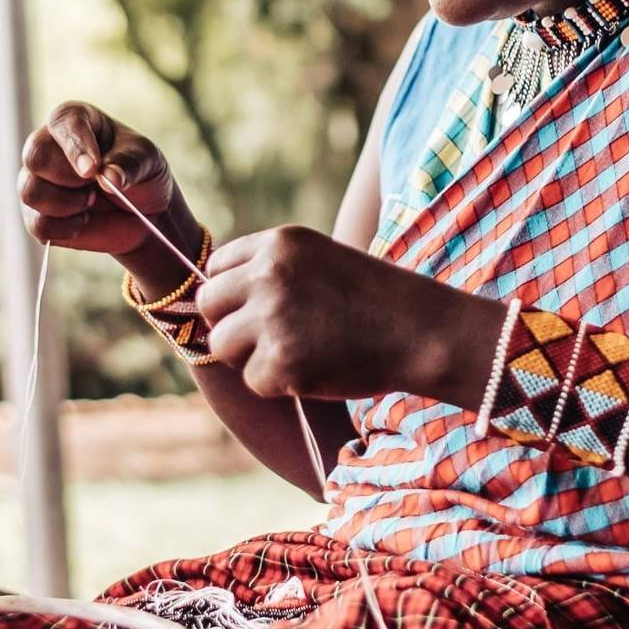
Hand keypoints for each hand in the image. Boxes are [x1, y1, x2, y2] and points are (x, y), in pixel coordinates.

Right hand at [18, 102, 198, 283]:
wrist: (144, 213)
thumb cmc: (142, 173)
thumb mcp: (148, 161)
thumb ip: (130, 163)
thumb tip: (109, 177)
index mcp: (75, 121)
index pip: (62, 124)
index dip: (75, 147)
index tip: (93, 170)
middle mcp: (49, 146)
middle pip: (35, 156)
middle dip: (68, 178)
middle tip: (95, 186)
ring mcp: (38, 181)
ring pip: (30, 191)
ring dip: (67, 204)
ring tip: (92, 201)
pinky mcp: (37, 214)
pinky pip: (37, 224)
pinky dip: (66, 228)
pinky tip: (84, 220)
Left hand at [196, 226, 497, 401]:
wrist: (420, 330)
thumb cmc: (373, 300)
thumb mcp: (318, 262)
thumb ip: (270, 272)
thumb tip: (213, 300)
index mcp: (278, 243)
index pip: (216, 268)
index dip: (233, 294)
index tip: (257, 310)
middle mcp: (268, 274)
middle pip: (208, 305)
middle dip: (232, 326)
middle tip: (271, 339)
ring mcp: (272, 317)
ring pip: (221, 345)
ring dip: (250, 357)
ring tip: (296, 354)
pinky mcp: (280, 361)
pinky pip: (253, 381)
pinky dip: (278, 385)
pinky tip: (314, 371)